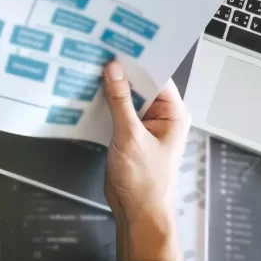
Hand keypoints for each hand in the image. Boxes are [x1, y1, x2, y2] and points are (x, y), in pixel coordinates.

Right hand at [101, 60, 189, 260]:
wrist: (137, 213)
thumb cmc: (144, 182)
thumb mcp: (130, 137)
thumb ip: (120, 101)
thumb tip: (114, 70)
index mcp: (173, 114)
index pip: (156, 77)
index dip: (138, 62)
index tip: (117, 46)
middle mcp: (161, 117)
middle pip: (139, 86)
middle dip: (119, 73)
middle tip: (98, 53)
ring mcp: (143, 126)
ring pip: (125, 98)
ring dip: (109, 89)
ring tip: (88, 69)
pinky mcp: (127, 135)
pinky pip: (115, 113)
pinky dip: (103, 105)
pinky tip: (87, 95)